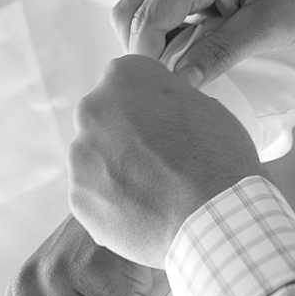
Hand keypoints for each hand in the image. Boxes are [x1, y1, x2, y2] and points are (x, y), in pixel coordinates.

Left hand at [71, 56, 263, 267]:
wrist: (213, 218)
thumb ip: (168, 97)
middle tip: (157, 160)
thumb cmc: (216, 159)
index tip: (160, 122)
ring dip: (116, 169)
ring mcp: (81, 155)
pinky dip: (111, 203)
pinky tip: (141, 211)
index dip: (146, 104)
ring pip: (94, 158)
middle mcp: (93, 110)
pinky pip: (92, 195)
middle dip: (124, 136)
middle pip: (103, 118)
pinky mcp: (78, 196)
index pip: (126, 82)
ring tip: (152, 191)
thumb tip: (160, 107)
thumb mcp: (205, 106)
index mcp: (124, 78)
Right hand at [114, 0, 294, 87]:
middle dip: (140, 53)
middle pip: (129, 12)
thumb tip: (178, 83)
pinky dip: (160, 35)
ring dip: (148, 44)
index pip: (147, 19)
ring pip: (137, 10)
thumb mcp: (268, 26)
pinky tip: (186, 57)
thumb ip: (219, 53)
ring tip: (178, 76)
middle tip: (169, 89)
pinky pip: (155, 7)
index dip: (148, 62)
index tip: (164, 96)